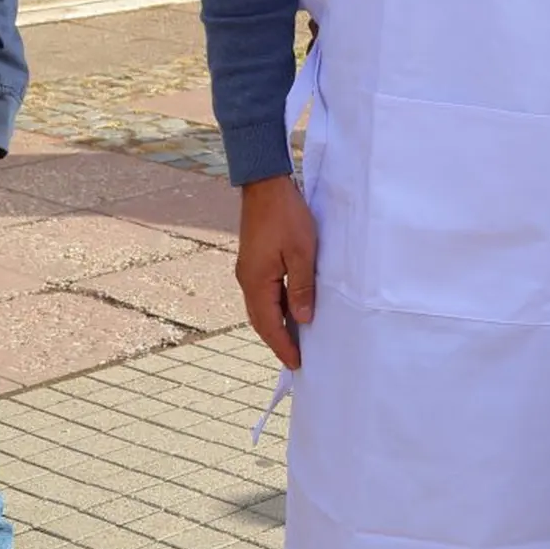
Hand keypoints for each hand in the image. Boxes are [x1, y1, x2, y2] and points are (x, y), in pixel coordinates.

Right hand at [236, 175, 316, 370]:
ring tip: (295, 338)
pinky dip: (275, 307)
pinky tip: (290, 308)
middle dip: (277, 340)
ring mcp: (248, 270)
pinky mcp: (253, 261)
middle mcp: (247, 280)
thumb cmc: (286, 215)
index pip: (269, 324)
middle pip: (261, 320)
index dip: (283, 346)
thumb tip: (302, 319)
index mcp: (256, 282)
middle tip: (296, 358)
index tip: (296, 364)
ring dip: (276, 324)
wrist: (265, 184)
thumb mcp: (302, 253)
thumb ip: (301, 288)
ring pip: (261, 307)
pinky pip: (263, 293)